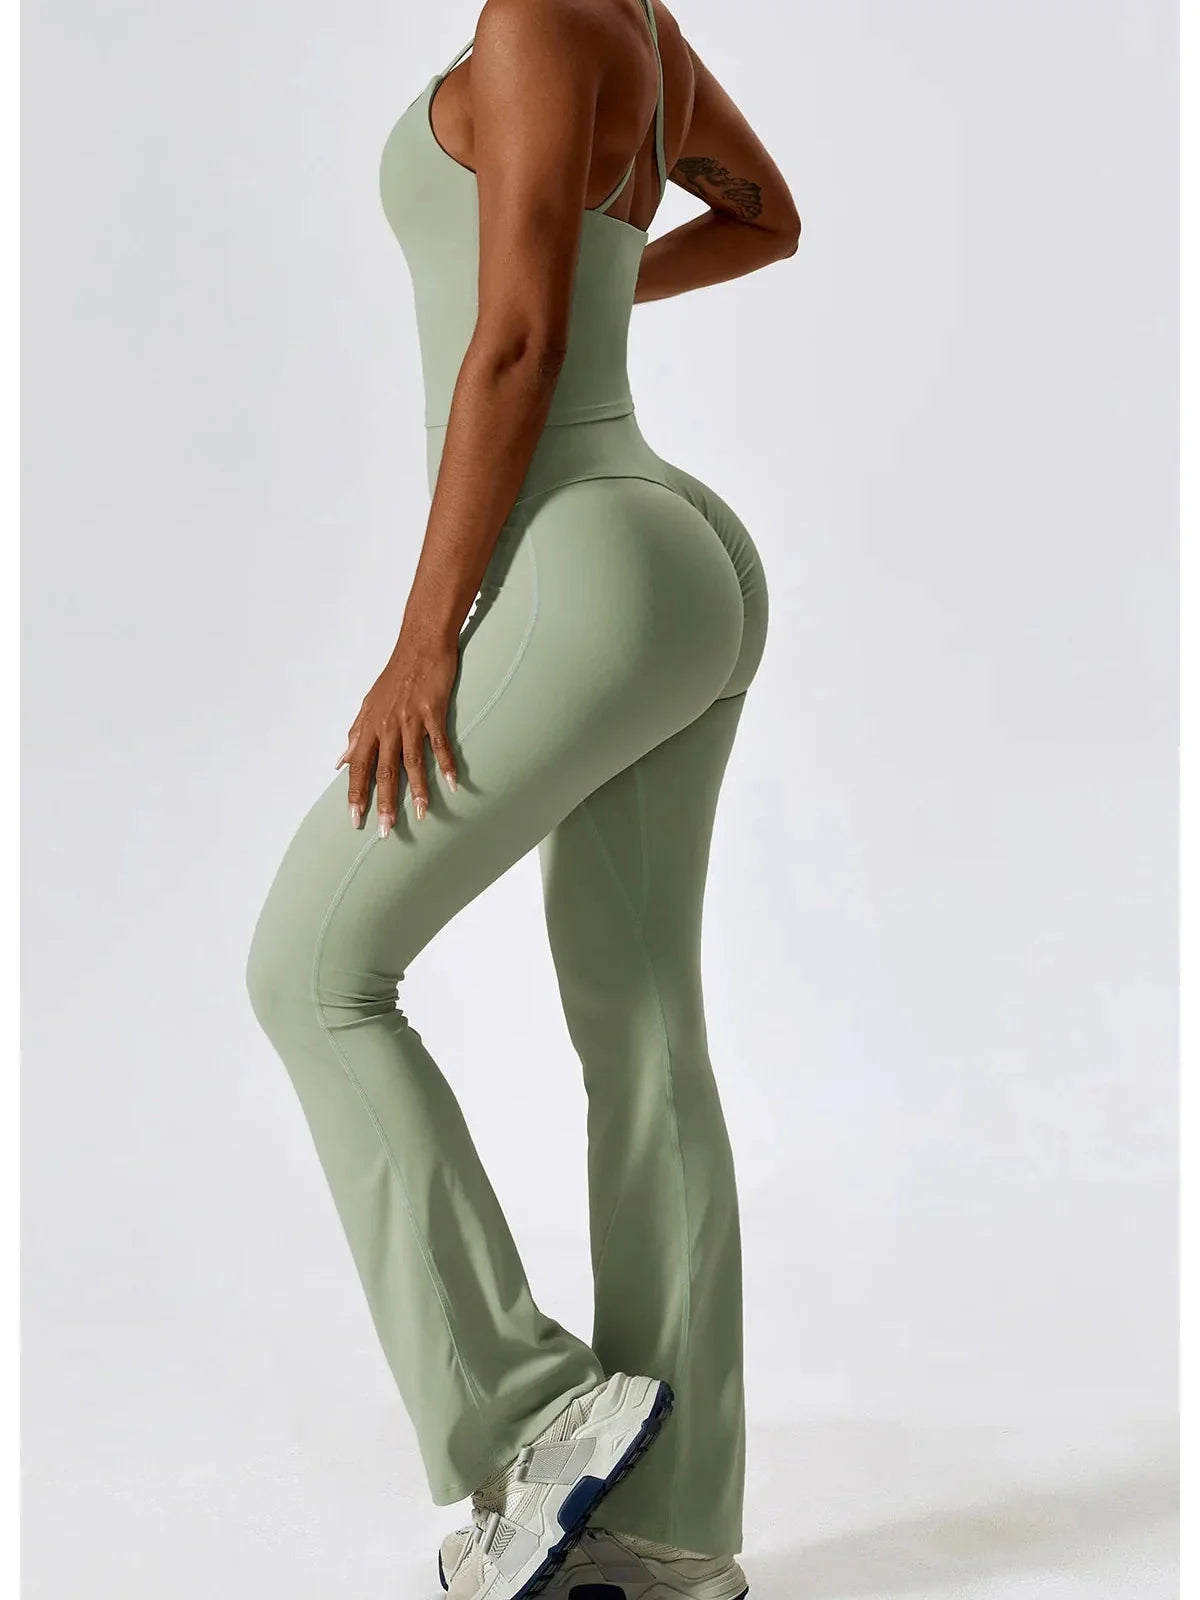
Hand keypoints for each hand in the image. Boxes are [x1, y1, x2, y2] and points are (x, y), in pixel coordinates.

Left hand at [336, 633, 459, 835]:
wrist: (419, 646)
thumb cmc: (395, 676)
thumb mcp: (368, 705)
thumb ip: (356, 735)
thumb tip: (340, 761)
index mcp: (370, 726)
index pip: (359, 767)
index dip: (356, 795)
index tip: (355, 820)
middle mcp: (387, 726)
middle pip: (384, 772)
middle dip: (384, 803)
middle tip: (385, 831)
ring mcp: (410, 720)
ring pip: (412, 763)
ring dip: (418, 791)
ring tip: (421, 815)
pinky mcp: (433, 712)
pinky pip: (439, 744)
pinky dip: (447, 765)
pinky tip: (453, 784)